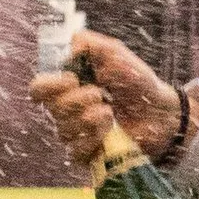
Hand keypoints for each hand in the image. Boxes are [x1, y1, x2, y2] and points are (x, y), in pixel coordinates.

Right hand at [28, 32, 189, 178]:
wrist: (159, 109)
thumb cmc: (135, 80)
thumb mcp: (114, 53)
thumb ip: (89, 43)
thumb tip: (68, 48)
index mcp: (67, 86)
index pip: (38, 89)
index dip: (49, 85)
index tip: (72, 79)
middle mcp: (66, 111)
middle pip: (52, 109)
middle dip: (76, 100)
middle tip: (99, 94)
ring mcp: (75, 134)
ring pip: (64, 131)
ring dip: (89, 118)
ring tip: (109, 111)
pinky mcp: (87, 154)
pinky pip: (76, 152)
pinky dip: (94, 139)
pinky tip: (110, 130)